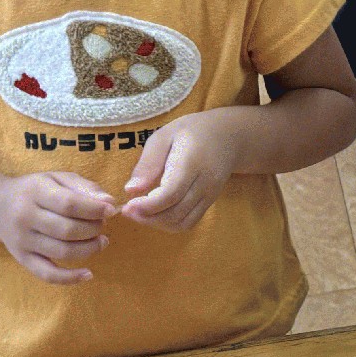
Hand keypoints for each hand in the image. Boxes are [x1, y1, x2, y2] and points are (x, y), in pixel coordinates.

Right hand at [0, 171, 115, 283]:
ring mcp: (22, 241)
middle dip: (94, 229)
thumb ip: (85, 187)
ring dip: (90, 249)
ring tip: (101, 240)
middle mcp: (25, 217)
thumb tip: (110, 203)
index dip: (95, 209)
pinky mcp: (22, 259)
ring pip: (63, 252)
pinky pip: (47, 274)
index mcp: (34, 192)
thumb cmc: (37, 190)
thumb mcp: (58, 178)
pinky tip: (88, 274)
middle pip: (68, 230)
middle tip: (103, 224)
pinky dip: (70, 278)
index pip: (69, 204)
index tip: (112, 210)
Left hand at [121, 114, 239, 231]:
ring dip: (156, 224)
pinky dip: (169, 224)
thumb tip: (130, 190)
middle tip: (127, 210)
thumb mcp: (165, 136)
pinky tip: (156, 213)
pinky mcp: (209, 203)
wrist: (229, 136)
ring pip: (181, 223)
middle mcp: (205, 183)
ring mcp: (210, 195)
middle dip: (146, 217)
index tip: (127, 205)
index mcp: (191, 163)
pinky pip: (189, 223)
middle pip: (175, 213)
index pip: (170, 194)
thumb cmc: (192, 132)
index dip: (147, 206)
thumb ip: (148, 163)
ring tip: (139, 213)